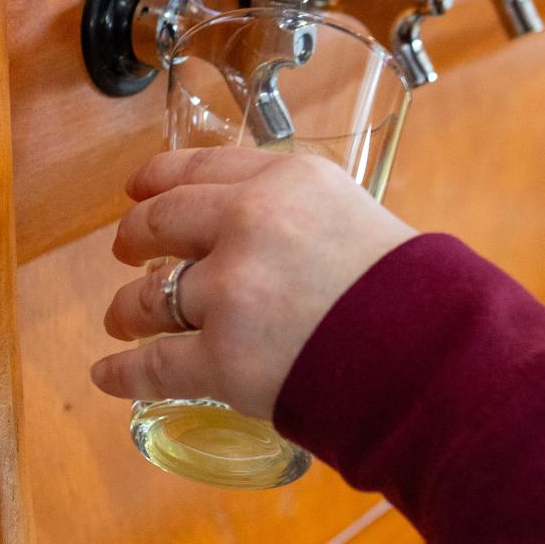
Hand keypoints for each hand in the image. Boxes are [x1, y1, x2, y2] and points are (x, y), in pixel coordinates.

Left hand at [92, 149, 414, 420]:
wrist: (436, 359)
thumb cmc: (413, 295)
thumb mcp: (356, 216)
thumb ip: (300, 216)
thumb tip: (260, 237)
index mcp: (285, 181)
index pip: (201, 167)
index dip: (159, 178)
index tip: (138, 188)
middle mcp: (248, 224)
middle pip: (161, 223)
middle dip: (134, 238)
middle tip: (125, 251)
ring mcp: (229, 293)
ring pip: (148, 298)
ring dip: (127, 309)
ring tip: (121, 318)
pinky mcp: (221, 359)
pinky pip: (151, 367)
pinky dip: (124, 374)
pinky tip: (108, 376)